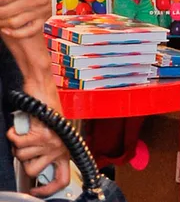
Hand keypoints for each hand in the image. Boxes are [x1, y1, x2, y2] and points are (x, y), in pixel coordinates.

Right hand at [7, 79, 69, 197]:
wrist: (43, 88)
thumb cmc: (47, 107)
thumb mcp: (53, 133)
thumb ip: (49, 151)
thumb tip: (40, 170)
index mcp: (65, 148)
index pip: (62, 179)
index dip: (49, 190)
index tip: (37, 191)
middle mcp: (60, 146)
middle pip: (34, 171)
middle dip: (24, 160)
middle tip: (28, 146)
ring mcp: (50, 141)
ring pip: (22, 157)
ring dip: (19, 144)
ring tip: (26, 132)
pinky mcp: (40, 133)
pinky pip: (17, 143)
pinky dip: (13, 134)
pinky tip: (21, 127)